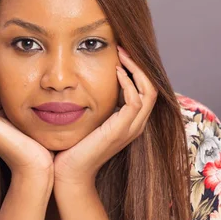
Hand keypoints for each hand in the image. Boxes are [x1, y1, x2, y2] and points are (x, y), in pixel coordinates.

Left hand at [53, 46, 157, 187]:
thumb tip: (85, 82)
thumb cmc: (72, 146)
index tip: (119, 52)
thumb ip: (94, 103)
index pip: (145, 89)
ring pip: (148, 91)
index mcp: (129, 122)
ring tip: (120, 54)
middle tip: (122, 47)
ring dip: (135, 69)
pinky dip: (128, 83)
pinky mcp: (121, 130)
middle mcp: (135, 125)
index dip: (136, 69)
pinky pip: (135, 101)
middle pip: (152, 87)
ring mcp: (130, 128)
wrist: (68, 172)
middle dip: (138, 64)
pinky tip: (115, 71)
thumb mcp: (87, 119)